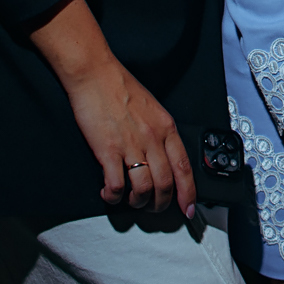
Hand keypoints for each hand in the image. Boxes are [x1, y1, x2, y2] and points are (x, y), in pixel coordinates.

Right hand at [60, 59, 197, 211]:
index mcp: (166, 127)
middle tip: (154, 209)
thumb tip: (163, 157)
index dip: (188, 193)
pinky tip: (109, 194)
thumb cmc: (121, 88)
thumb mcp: (152, 108)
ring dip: (138, 202)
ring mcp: (131, 146)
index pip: (184, 167)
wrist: (95, 74)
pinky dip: (114, 196)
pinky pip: (117, 186)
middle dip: (161, 204)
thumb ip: (160, 132)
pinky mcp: (108, 151)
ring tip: (131, 201)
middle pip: (165, 184)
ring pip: (144, 189)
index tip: (189, 209)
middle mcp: (152, 139)